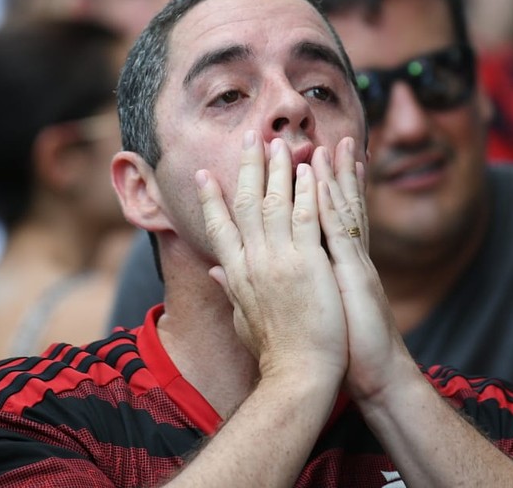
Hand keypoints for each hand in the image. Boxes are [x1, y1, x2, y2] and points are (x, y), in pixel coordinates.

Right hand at [196, 131, 347, 381]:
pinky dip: (306, 190)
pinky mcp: (307, 262)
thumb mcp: (244, 319)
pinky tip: (308, 168)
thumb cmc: (276, 353)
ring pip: (274, 202)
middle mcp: (253, 261)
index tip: (204, 175)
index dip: (211, 199)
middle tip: (249, 138)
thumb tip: (215, 271)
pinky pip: (306, 216)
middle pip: (245, 204)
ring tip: (279, 141)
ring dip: (277, 169)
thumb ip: (231, 289)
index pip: (219, 227)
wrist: (299, 374)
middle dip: (246, 168)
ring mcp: (280, 259)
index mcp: (237, 275)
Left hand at [311, 138, 412, 402]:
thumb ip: (285, 286)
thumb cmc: (345, 349)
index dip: (324, 190)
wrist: (378, 377)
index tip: (317, 159)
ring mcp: (354, 264)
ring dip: (337, 177)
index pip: (330, 219)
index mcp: (337, 266)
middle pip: (342, 206)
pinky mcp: (356, 276)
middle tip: (334, 136)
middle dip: (337, 171)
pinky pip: (342, 235)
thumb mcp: (313, 311)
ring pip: (344, 212)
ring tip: (333, 145)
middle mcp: (349, 258)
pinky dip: (333, 207)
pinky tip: (324, 184)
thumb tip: (243, 274)